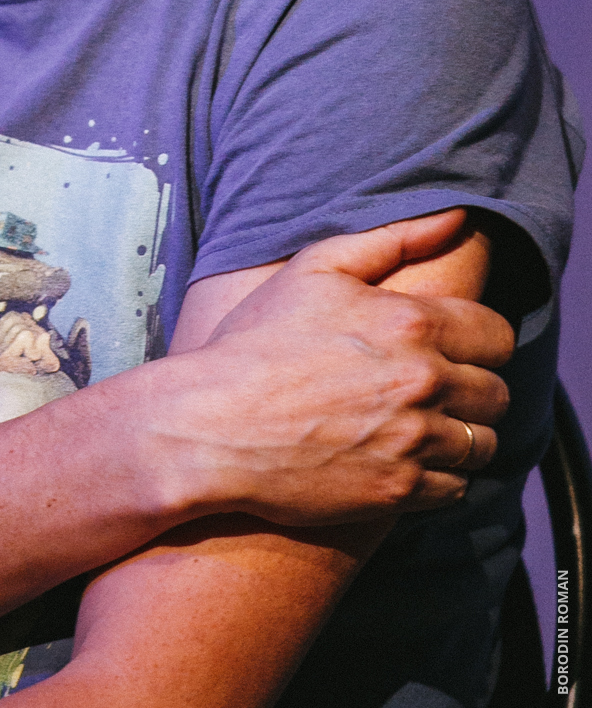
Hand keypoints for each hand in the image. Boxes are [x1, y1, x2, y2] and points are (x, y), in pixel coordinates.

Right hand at [140, 210, 512, 525]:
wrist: (211, 426)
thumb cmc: (256, 343)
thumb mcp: (315, 271)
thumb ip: (392, 239)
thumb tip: (455, 216)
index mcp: (410, 323)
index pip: (496, 336)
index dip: (479, 342)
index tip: (454, 350)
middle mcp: (422, 382)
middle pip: (495, 393)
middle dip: (472, 391)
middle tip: (433, 391)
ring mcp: (413, 441)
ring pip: (482, 444)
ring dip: (461, 436)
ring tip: (421, 428)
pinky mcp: (398, 491)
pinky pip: (456, 490)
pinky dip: (440, 479)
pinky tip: (404, 461)